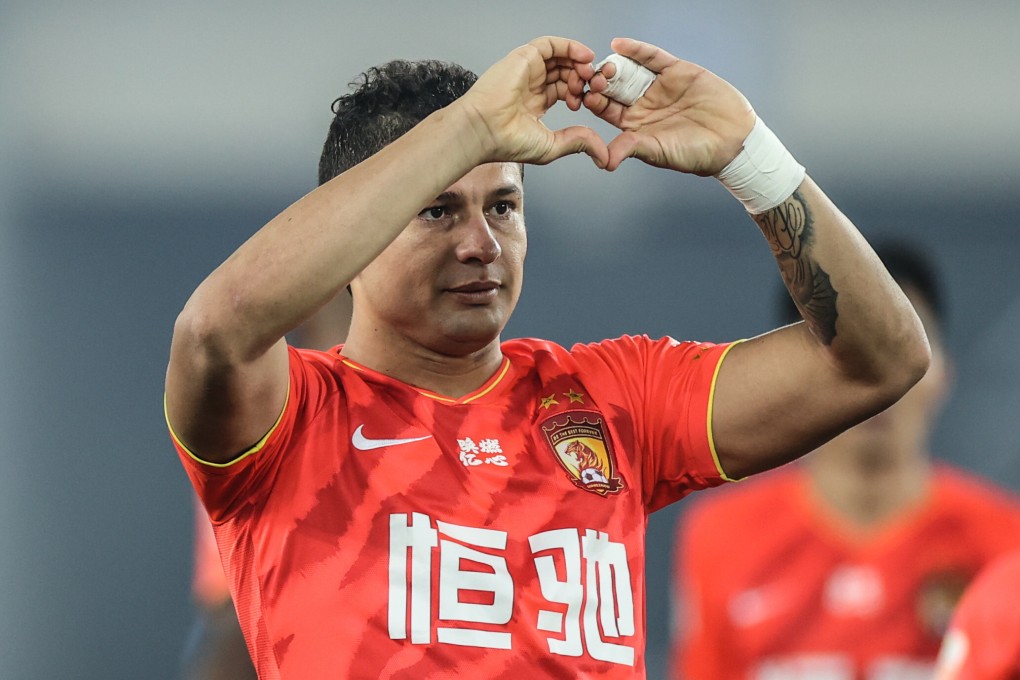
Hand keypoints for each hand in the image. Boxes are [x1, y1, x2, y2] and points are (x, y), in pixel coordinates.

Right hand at [457, 36, 609, 167]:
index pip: (565, 91)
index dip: (582, 94)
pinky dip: (570, 47)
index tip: (591, 102)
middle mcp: (532, 85)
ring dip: (579, 63)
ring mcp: (527, 71)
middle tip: (595, 86)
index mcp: (535, 104)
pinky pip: (550, 44)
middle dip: (584, 78)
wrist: (484, 130)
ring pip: (560, 57)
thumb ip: (579, 144)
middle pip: (565, 73)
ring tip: (590, 73)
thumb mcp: (552, 146)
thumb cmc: (507, 142)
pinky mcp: (524, 58)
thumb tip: (604, 156)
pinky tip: (584, 57)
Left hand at [584, 37, 755, 173]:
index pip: (606, 109)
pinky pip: (652, 57)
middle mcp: (642, 102)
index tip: (583, 97)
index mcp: (634, 124)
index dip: (594, 101)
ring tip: (604, 64)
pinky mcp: (676, 71)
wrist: (733, 140)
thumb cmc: (695, 153)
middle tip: (590, 77)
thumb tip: (604, 161)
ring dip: (615, 65)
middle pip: (613, 86)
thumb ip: (631, 148)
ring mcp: (658, 85)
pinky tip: (619, 45)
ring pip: (630, 70)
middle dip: (600, 80)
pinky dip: (636, 50)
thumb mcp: (658, 152)